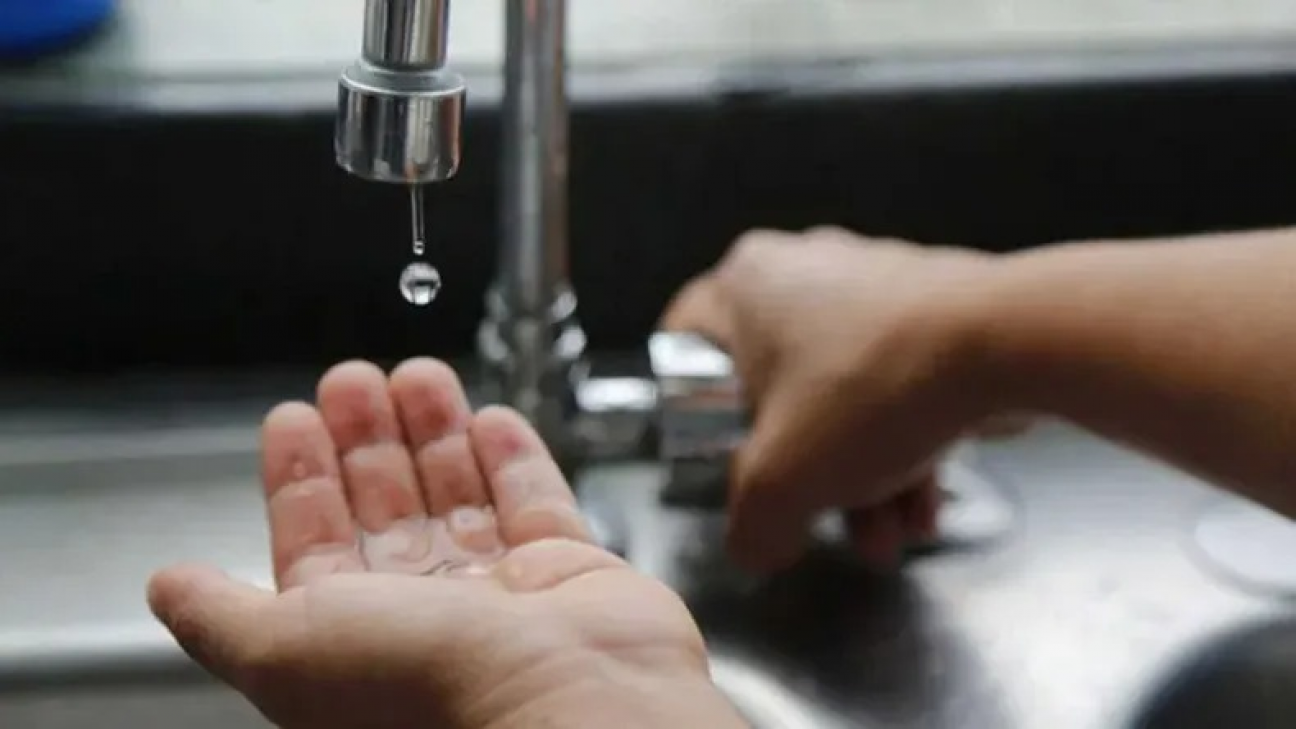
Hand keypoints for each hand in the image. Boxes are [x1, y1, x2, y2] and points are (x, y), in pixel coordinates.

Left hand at [147, 360, 744, 728]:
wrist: (562, 705)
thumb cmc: (425, 690)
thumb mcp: (282, 647)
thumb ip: (220, 614)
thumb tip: (168, 587)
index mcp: (353, 640)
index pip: (315, 541)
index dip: (300, 477)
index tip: (294, 418)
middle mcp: (427, 618)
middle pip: (386, 507)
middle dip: (365, 438)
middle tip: (353, 379)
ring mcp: (503, 594)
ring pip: (459, 494)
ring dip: (433, 432)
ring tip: (417, 374)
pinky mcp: (570, 572)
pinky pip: (535, 501)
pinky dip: (512, 458)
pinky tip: (491, 419)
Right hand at [663, 227, 1004, 572]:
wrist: (1009, 345)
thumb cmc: (874, 387)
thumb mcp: (781, 483)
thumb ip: (751, 525)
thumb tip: (756, 545)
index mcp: (746, 284)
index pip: (686, 343)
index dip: (695, 409)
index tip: (715, 450)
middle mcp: (806, 268)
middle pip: (777, 390)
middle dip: (808, 472)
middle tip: (823, 516)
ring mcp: (874, 282)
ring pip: (845, 395)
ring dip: (864, 475)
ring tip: (890, 532)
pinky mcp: (934, 306)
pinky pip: (900, 383)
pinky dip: (908, 443)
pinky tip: (925, 504)